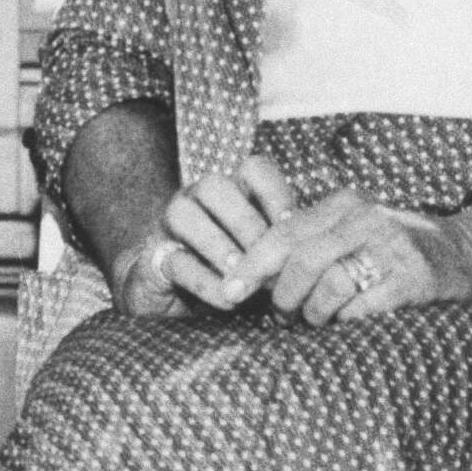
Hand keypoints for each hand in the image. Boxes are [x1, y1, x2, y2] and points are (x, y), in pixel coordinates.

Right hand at [110, 156, 297, 315]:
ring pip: (185, 213)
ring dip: (218, 245)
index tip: (294, 227)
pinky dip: (204, 280)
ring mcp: (170, 226)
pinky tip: (227, 300)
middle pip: (215, 186)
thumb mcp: (265, 259)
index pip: (254, 169)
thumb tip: (319, 254)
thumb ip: (285, 250)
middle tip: (268, 257)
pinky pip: (175, 259)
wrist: (177, 301)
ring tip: (241, 275)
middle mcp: (198, 199)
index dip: (276, 194)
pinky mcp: (153, 258)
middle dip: (245, 222)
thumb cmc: (234, 275)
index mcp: (232, 191)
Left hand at [218, 186, 471, 326]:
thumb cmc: (394, 251)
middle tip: (281, 316)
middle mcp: (365, 217)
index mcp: (343, 204)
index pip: (284, 231)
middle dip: (282, 296)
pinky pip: (361, 308)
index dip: (252, 264)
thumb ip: (310, 246)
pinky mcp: (413, 279)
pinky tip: (349, 325)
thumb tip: (253, 278)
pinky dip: (346, 323)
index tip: (230, 291)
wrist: (466, 254)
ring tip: (317, 322)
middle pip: (301, 258)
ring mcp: (391, 246)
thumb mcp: (352, 233)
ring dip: (314, 314)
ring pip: (329, 286)